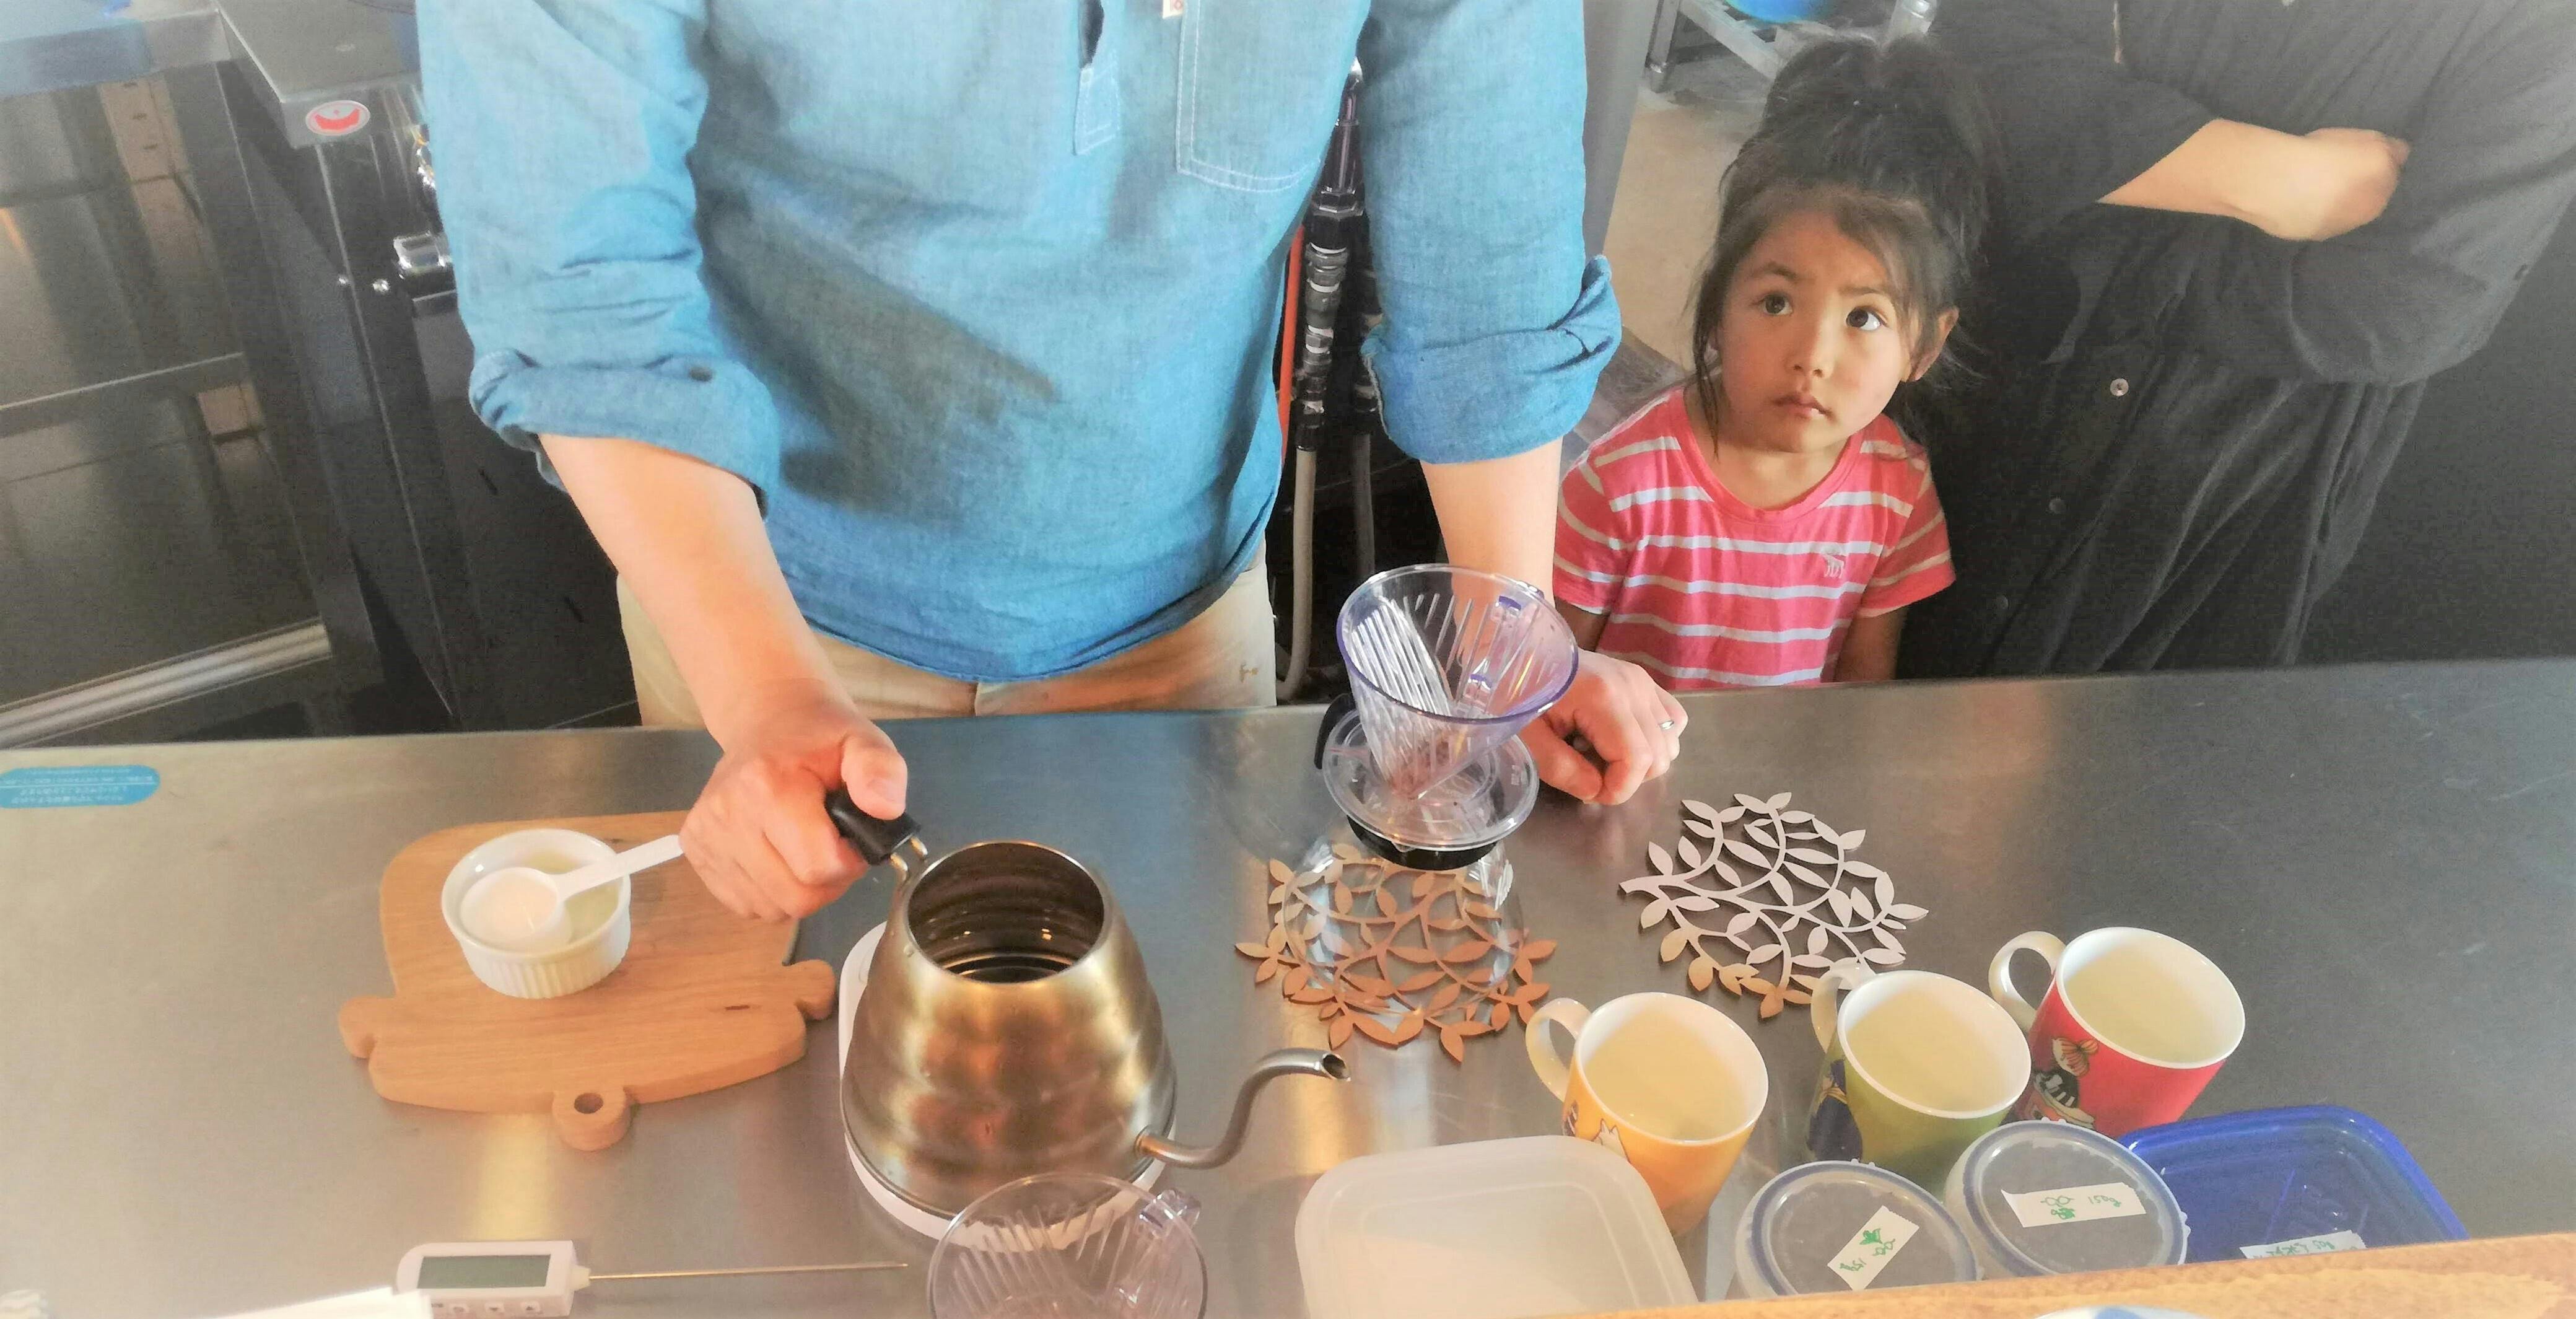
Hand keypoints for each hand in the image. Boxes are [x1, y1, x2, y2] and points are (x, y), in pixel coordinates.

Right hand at [681, 686, 908, 920]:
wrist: (767, 723)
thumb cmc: (819, 739)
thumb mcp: (864, 741)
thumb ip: (881, 771)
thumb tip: (886, 808)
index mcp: (767, 785)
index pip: (818, 867)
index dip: (849, 861)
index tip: (850, 836)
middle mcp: (727, 814)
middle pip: (796, 897)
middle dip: (826, 881)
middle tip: (831, 845)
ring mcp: (706, 836)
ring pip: (772, 908)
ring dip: (799, 889)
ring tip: (803, 846)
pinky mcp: (694, 851)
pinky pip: (747, 905)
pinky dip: (771, 892)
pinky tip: (777, 854)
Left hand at [1519, 651, 1685, 804]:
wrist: (1524, 652)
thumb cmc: (1519, 694)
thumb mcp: (1529, 738)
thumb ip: (1562, 769)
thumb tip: (1596, 792)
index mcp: (1603, 697)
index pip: (1637, 759)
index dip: (1618, 789)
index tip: (1589, 793)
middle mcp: (1633, 685)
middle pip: (1658, 755)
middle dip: (1628, 779)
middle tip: (1591, 775)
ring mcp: (1643, 679)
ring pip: (1669, 742)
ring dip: (1642, 762)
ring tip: (1603, 756)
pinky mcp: (1645, 680)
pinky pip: (1673, 720)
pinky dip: (1655, 740)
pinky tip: (1623, 740)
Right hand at [2267, 128, 2410, 240]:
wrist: (2280, 182)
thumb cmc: (2329, 157)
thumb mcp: (2372, 141)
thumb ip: (2392, 149)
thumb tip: (2399, 156)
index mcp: (2381, 195)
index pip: (2389, 178)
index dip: (2377, 165)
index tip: (2360, 156)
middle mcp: (2361, 218)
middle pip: (2366, 199)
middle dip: (2358, 187)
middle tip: (2337, 169)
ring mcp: (2332, 229)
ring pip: (2340, 212)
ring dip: (2334, 201)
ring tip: (2315, 183)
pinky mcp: (2304, 235)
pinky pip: (2313, 218)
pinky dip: (2311, 209)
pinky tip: (2297, 195)